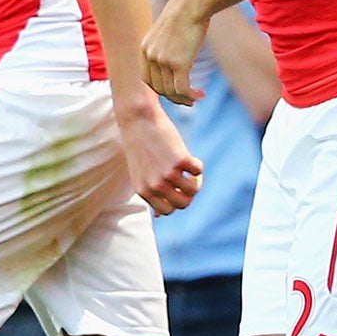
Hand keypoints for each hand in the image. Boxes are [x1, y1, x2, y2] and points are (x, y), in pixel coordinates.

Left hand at [118, 97, 203, 214]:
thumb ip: (149, 193)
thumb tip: (160, 216)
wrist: (138, 119)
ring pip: (193, 190)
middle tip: (187, 180)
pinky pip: (198, 171)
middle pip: (182, 204)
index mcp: (143, 191)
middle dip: (188, 194)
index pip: (167, 211)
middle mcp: (155, 186)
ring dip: (196, 180)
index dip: (175, 201)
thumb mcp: (140, 173)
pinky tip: (190, 157)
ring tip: (190, 168)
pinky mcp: (180, 160)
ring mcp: (168, 174)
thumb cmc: (140, 145)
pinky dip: (198, 165)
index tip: (176, 189)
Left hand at [142, 0, 209, 105]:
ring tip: (196, 98)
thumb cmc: (184, 14)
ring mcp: (163, 61)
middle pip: (159, 88)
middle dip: (174, 98)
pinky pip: (182, 89)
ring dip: (184, 99)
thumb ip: (166, 47)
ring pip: (171, 91)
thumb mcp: (168, 31)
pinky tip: (200, 95)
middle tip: (188, 100)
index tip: (173, 92)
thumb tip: (176, 59)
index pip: (148, 80)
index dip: (160, 89)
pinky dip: (190, 96)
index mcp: (144, 49)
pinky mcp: (178, 64)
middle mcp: (150, 56)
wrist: (191, 4)